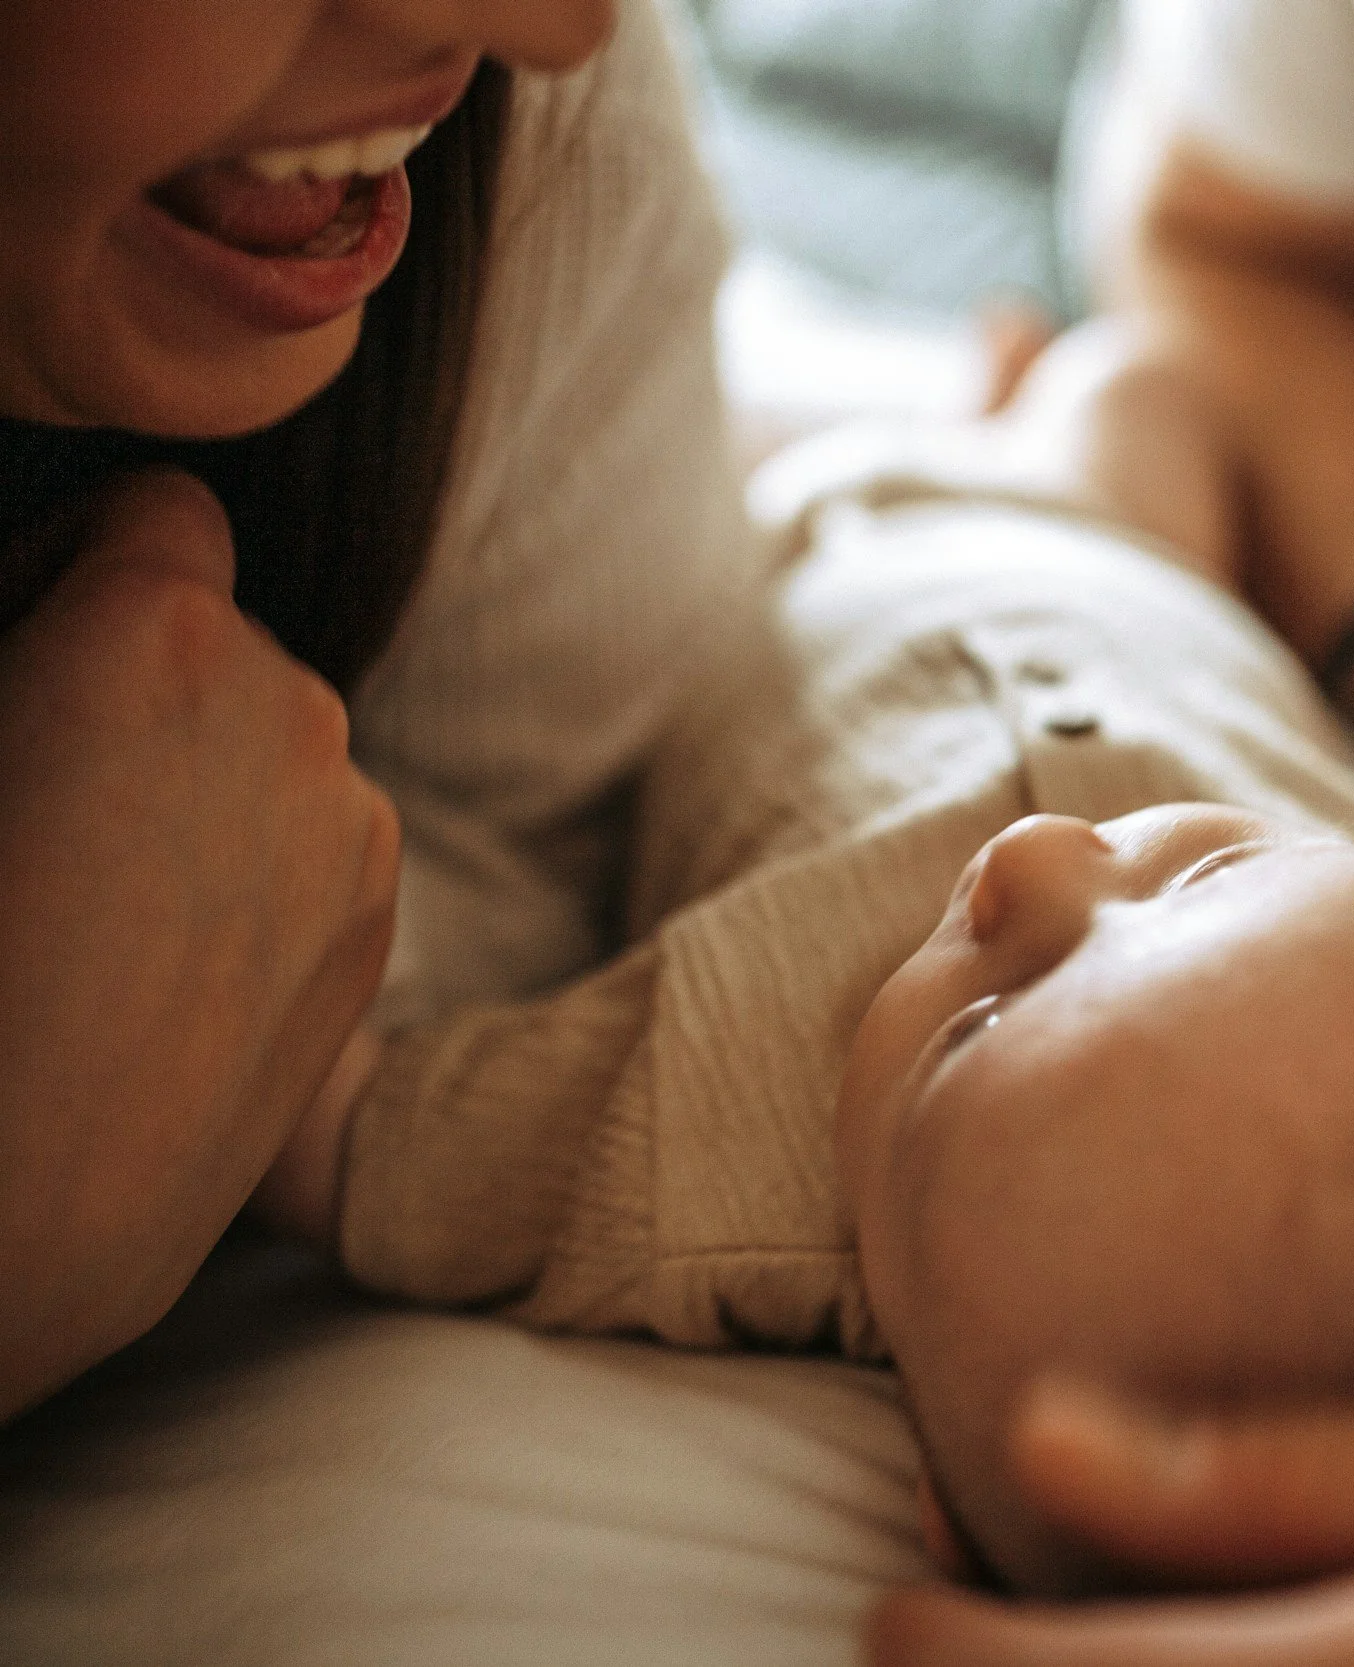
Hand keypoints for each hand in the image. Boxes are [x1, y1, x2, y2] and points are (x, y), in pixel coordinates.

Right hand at [0, 472, 399, 1415]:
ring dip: (188, 781)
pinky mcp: (379, 925)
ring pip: (265, 747)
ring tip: (78, 904)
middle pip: (217, 639)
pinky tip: (148, 965)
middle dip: (129, 685)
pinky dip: (242, 867)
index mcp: (162, 641)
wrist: (7, 1216)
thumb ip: (6, 641)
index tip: (21, 642)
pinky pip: (305, 841)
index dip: (78, 562)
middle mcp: (296, 712)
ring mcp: (353, 826)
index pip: (162, 512)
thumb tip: (29, 629)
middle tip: (30, 798)